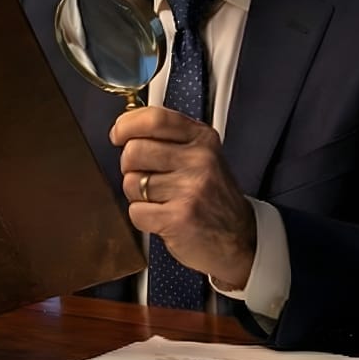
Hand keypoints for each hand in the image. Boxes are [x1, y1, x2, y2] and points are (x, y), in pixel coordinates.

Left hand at [110, 106, 255, 288]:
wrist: (240, 240)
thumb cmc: (213, 198)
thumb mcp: (203, 156)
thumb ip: (170, 139)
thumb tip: (125, 129)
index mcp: (202, 139)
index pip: (155, 118)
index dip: (127, 125)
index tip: (119, 134)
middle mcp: (199, 159)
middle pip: (134, 151)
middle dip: (131, 167)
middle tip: (147, 178)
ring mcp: (190, 188)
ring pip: (131, 182)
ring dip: (138, 196)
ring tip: (162, 201)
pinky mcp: (179, 218)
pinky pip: (136, 211)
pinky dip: (143, 218)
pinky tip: (163, 218)